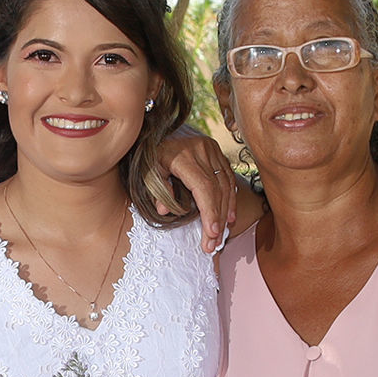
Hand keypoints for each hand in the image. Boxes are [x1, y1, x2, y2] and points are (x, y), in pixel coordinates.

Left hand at [155, 132, 239, 251]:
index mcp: (183, 156)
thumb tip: (164, 210)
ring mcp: (211, 149)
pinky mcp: (216, 151)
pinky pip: (228, 178)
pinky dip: (230, 199)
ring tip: (220, 236)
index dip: (210, 212)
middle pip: (216, 190)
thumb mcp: (147, 172)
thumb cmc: (150, 156)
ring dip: (225, 213)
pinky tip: (229, 217)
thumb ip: (157, 191)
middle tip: (213, 244)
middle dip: (217, 220)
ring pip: (226, 185)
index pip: (204, 188)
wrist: (155, 132)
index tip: (212, 233)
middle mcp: (201, 150)